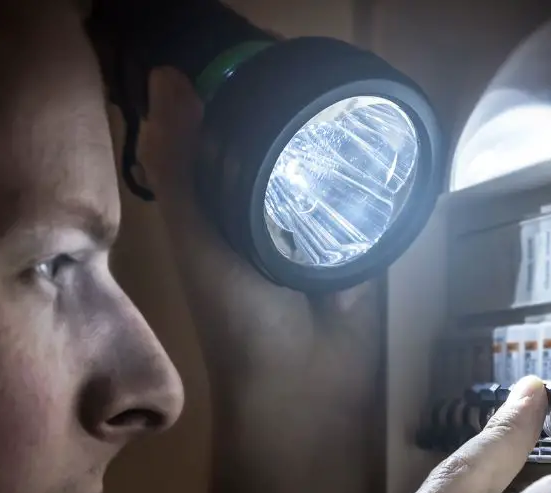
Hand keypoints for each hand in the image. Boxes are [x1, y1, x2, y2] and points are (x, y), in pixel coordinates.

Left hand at [137, 67, 377, 404]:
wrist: (306, 386)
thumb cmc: (238, 321)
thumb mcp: (198, 241)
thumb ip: (180, 170)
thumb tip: (166, 76)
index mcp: (218, 207)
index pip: (227, 130)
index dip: (238, 88)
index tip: (259, 48)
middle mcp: (264, 211)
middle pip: (281, 141)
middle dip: (293, 106)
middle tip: (312, 65)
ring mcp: (315, 227)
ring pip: (324, 165)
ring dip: (336, 137)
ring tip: (348, 93)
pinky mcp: (359, 243)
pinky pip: (365, 197)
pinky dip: (371, 174)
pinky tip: (383, 140)